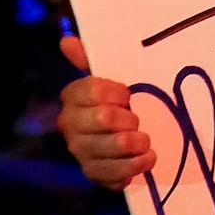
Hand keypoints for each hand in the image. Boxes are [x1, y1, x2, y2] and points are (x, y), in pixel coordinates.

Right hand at [56, 36, 156, 190]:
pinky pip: (117, 174)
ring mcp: (80, 152)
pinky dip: (138, 166)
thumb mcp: (108, 78)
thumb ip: (89, 60)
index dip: (117, 93)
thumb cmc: (118, 103)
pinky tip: (146, 159)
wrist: (124, 141)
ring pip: (115, 146)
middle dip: (130, 119)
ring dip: (139, 143)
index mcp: (72, 97)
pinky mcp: (95, 175)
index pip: (94, 90)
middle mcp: (69, 125)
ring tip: (146, 141)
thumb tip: (67, 40)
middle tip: (138, 121)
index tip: (127, 95)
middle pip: (106, 118)